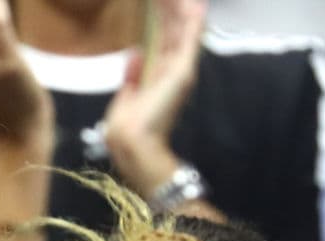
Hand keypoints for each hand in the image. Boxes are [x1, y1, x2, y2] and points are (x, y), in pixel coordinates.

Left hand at [104, 0, 206, 195]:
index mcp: (159, 76)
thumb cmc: (126, 124)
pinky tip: (197, 5)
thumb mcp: (127, 94)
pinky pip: (190, 41)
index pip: (162, 40)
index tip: (158, 1)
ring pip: (182, 31)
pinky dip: (193, 23)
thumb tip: (135, 54)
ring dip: (182, 10)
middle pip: (173, 31)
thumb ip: (133, 75)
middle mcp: (172, 71)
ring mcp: (179, 70)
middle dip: (170, 9)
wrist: (132, 142)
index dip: (161, 19)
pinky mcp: (182, 72)